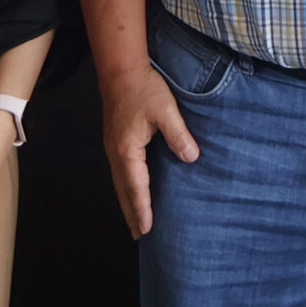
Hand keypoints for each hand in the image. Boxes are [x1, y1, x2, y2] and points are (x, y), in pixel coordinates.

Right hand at [100, 60, 198, 239]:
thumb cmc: (144, 89)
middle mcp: (116, 153)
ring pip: (120, 183)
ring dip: (128, 202)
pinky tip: (134, 190)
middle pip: (123, 191)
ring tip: (136, 220)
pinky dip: (127, 187)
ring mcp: (113, 148)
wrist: (121, 71)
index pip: (136, 187)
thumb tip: (192, 158)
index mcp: (127, 150)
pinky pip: (121, 172)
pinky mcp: (115, 142)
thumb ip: (179, 135)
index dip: (142, 209)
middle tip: (139, 236)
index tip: (146, 230)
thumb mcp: (166, 111)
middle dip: (131, 213)